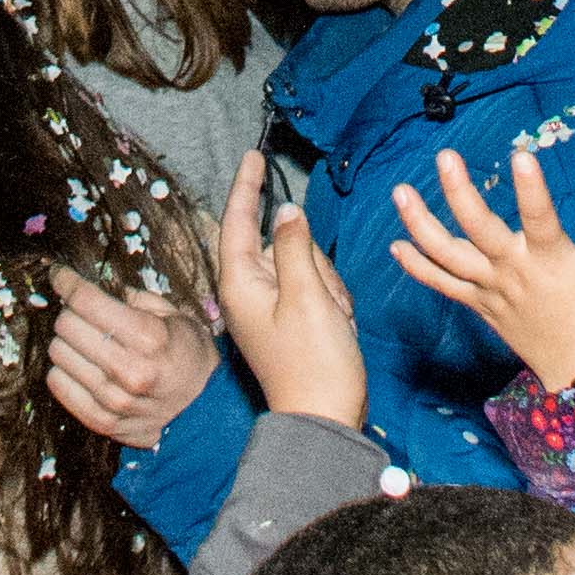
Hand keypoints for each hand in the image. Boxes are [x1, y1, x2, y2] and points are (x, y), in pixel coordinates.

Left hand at [44, 268, 221, 448]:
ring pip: (59, 353)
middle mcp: (129, 370)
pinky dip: (64, 369)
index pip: (87, 301)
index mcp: (149, 337)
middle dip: (71, 311)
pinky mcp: (102, 422)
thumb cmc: (190, 357)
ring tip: (86, 342)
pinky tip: (81, 365)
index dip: (67, 281)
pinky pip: (58, 384)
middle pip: (67, 325)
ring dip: (67, 341)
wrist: (206, 411)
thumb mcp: (176, 317)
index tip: (60, 274)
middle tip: (82, 312)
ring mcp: (114, 400)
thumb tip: (102, 287)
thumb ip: (138, 298)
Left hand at [208, 150, 364, 427]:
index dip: (247, 187)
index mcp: (240, 283)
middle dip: (313, 262)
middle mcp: (248, 291)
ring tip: (331, 320)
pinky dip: (330, 301)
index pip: (239, 222)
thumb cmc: (314, 362)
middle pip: (284, 243)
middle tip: (325, 302)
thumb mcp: (308, 296)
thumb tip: (287, 211)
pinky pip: (315, 287)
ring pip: (305, 264)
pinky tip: (335, 326)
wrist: (325, 418)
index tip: (253, 155)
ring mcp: (270, 306)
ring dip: (326, 286)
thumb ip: (297, 247)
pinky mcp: (289, 318)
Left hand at [384, 144, 574, 399]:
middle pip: (480, 232)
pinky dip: (418, 268)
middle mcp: (515, 272)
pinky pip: (442, 286)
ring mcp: (491, 290)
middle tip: (444, 158)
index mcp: (551, 258)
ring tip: (400, 192)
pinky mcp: (480, 305)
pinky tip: (395, 245)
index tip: (521, 155)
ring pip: (449, 257)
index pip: (540, 218)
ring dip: (421, 225)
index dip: (531, 189)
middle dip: (459, 194)